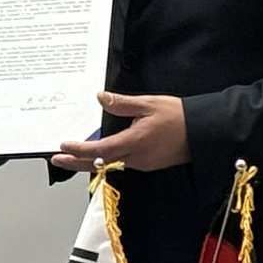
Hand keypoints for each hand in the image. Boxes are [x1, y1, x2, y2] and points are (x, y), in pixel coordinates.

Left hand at [51, 92, 189, 172]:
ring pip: (111, 165)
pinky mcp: (149, 164)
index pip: (99, 151)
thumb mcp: (149, 104)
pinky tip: (100, 153)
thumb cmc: (179, 116)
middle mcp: (137, 157)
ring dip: (91, 161)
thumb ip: (122, 104)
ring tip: (73, 155)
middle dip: (76, 162)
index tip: (63, 148)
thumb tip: (100, 97)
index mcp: (135, 142)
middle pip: (100, 164)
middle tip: (57, 159)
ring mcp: (143, 163)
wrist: (205, 132)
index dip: (79, 151)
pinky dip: (107, 160)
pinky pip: (123, 163)